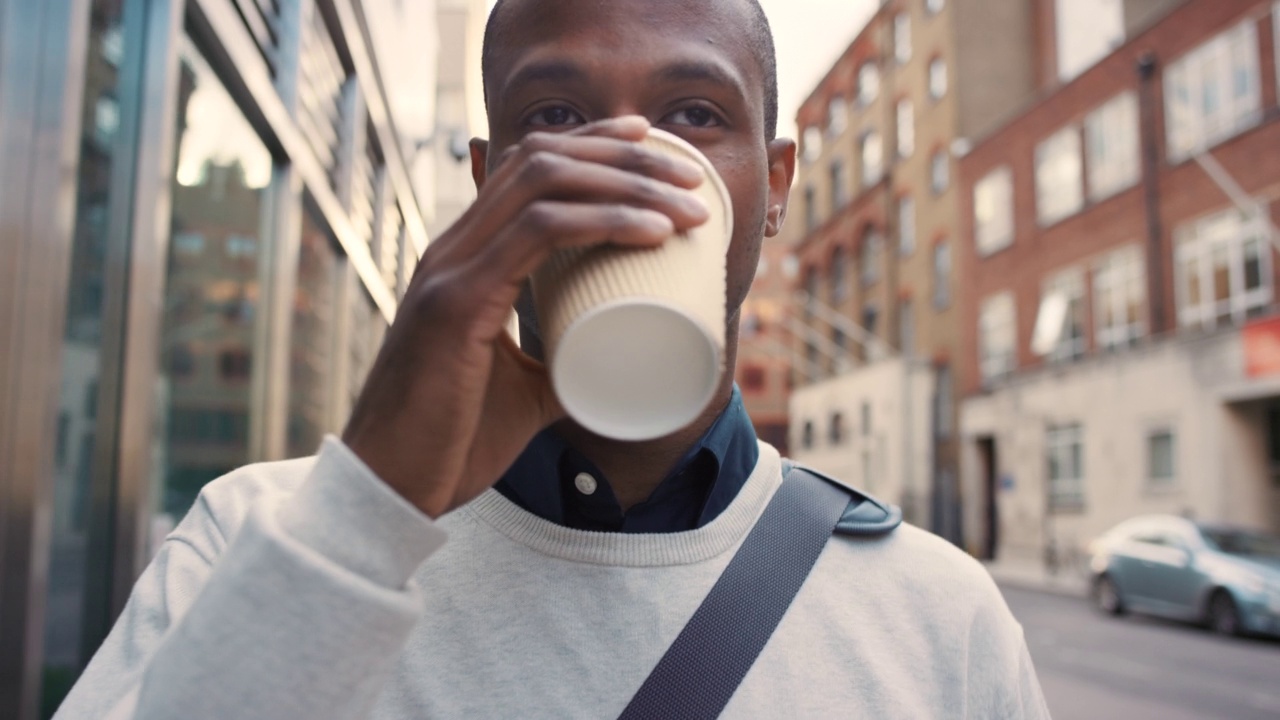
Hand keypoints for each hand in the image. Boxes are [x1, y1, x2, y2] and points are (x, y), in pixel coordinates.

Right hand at [342, 117, 708, 517]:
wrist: (392, 490)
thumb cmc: (453, 441)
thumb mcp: (526, 390)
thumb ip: (563, 363)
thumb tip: (617, 358)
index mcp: (465, 259)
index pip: (527, 166)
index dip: (593, 143)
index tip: (654, 146)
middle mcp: (453, 249)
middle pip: (542, 158)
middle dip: (624, 154)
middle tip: (689, 176)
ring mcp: (450, 269)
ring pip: (544, 183)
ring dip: (627, 183)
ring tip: (689, 207)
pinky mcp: (456, 303)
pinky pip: (538, 234)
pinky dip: (601, 221)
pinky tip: (652, 231)